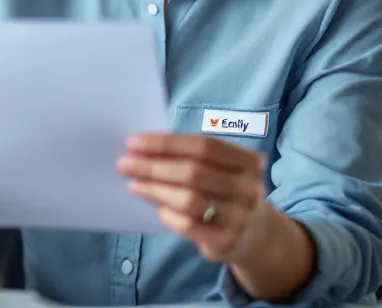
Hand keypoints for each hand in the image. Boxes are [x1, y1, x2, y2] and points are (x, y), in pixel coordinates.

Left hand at [117, 133, 267, 262]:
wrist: (256, 235)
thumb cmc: (226, 191)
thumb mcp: (223, 170)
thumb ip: (192, 157)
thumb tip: (143, 149)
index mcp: (249, 162)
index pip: (203, 145)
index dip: (166, 143)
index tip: (134, 141)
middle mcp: (248, 188)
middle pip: (194, 171)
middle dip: (153, 166)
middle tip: (125, 164)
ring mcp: (240, 217)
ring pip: (189, 199)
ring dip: (155, 189)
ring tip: (134, 185)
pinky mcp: (226, 241)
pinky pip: (188, 225)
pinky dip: (167, 214)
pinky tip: (156, 208)